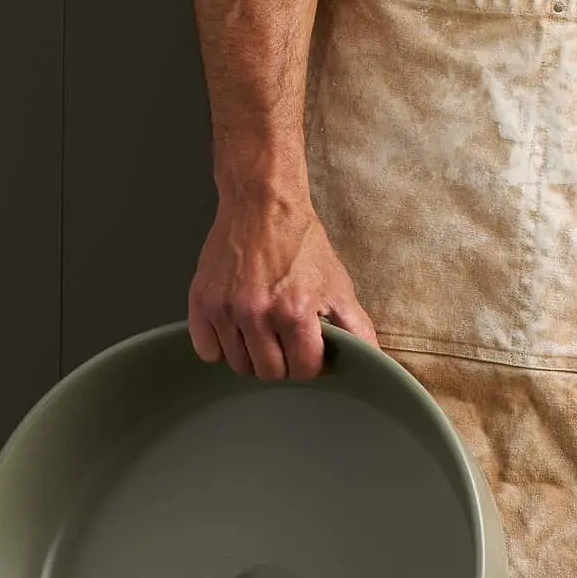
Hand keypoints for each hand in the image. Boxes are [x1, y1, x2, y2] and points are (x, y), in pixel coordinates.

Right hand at [188, 190, 378, 379]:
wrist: (262, 204)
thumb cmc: (301, 242)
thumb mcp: (337, 284)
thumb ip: (357, 328)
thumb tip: (375, 360)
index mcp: (294, 311)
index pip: (303, 370)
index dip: (312, 363)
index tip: (311, 349)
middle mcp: (256, 313)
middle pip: (270, 373)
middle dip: (283, 362)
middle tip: (286, 338)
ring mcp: (225, 309)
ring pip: (238, 365)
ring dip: (253, 354)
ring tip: (263, 329)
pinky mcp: (200, 302)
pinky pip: (207, 351)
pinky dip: (221, 346)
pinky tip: (237, 327)